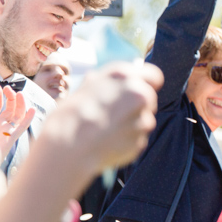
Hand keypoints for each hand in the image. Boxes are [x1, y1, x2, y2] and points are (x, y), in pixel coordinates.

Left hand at [0, 79, 34, 155]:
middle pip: (8, 107)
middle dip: (10, 96)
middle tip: (9, 89)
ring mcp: (5, 130)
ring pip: (17, 115)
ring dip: (20, 104)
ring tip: (20, 95)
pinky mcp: (11, 138)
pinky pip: (21, 127)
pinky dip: (28, 119)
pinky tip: (32, 110)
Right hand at [42, 62, 162, 180]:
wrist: (68, 145)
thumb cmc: (71, 114)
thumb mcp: (87, 87)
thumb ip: (107, 82)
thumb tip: (110, 79)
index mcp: (125, 76)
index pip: (154, 76)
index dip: (147, 83)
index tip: (141, 89)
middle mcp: (139, 94)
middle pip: (149, 98)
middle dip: (136, 105)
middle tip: (114, 112)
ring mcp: (143, 119)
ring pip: (145, 120)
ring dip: (131, 123)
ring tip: (106, 128)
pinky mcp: (141, 141)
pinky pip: (137, 139)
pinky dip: (126, 140)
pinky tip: (107, 141)